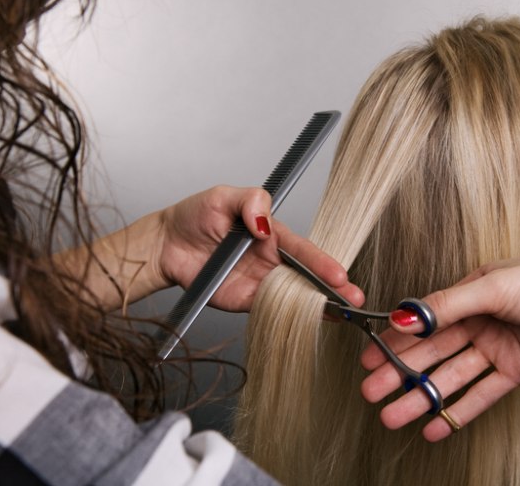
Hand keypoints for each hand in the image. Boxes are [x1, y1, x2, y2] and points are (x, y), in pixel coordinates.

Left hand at [157, 185, 363, 311]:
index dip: (322, 262)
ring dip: (320, 306)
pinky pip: (273, 309)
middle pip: (308, 276)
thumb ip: (250, 201)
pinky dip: (294, 317)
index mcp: (271, 233)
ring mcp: (261, 282)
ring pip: (296, 295)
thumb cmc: (194, 216)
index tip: (338, 274)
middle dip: (334, 289)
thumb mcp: (223, 196)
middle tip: (354, 300)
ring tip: (343, 315)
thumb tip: (264, 224)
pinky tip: (314, 322)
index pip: (303, 249)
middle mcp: (271, 259)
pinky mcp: (246, 301)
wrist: (165, 245)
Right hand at [360, 256, 519, 441]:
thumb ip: (446, 305)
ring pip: (451, 377)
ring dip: (422, 398)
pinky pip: (481, 395)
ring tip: (392, 417)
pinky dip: (457, 412)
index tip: (368, 356)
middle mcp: (482, 320)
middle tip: (371, 392)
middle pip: (432, 352)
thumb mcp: (493, 286)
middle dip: (400, 373)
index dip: (395, 340)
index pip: (425, 321)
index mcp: (473, 293)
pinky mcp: (517, 372)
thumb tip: (403, 315)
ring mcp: (499, 348)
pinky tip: (432, 426)